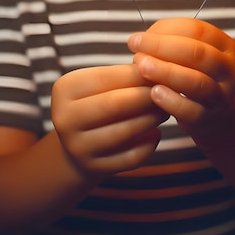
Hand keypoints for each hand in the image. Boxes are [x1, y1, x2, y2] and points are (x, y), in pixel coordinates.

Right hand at [51, 64, 168, 181]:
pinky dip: (149, 145)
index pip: (108, 77)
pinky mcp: (92, 168)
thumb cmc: (98, 101)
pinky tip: (156, 134)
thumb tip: (160, 66)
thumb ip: (126, 74)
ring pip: (126, 131)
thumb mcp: (102, 84)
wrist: (79, 142)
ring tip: (166, 109)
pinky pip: (130, 157)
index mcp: (65, 89)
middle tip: (171, 90)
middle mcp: (64, 118)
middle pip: (115, 104)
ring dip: (152, 118)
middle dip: (148, 96)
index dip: (139, 74)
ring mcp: (76, 147)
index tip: (163, 70)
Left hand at [128, 18, 234, 134]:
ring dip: (167, 73)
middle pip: (198, 54)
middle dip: (163, 48)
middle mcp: (229, 69)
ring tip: (142, 68)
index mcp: (225, 45)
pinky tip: (154, 93)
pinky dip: (172, 101)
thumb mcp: (186, 53)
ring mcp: (223, 96)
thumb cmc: (191, 73)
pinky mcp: (211, 119)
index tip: (137, 38)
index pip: (197, 30)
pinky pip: (192, 111)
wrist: (210, 113)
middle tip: (135, 49)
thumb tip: (143, 42)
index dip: (166, 31)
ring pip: (197, 82)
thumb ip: (167, 41)